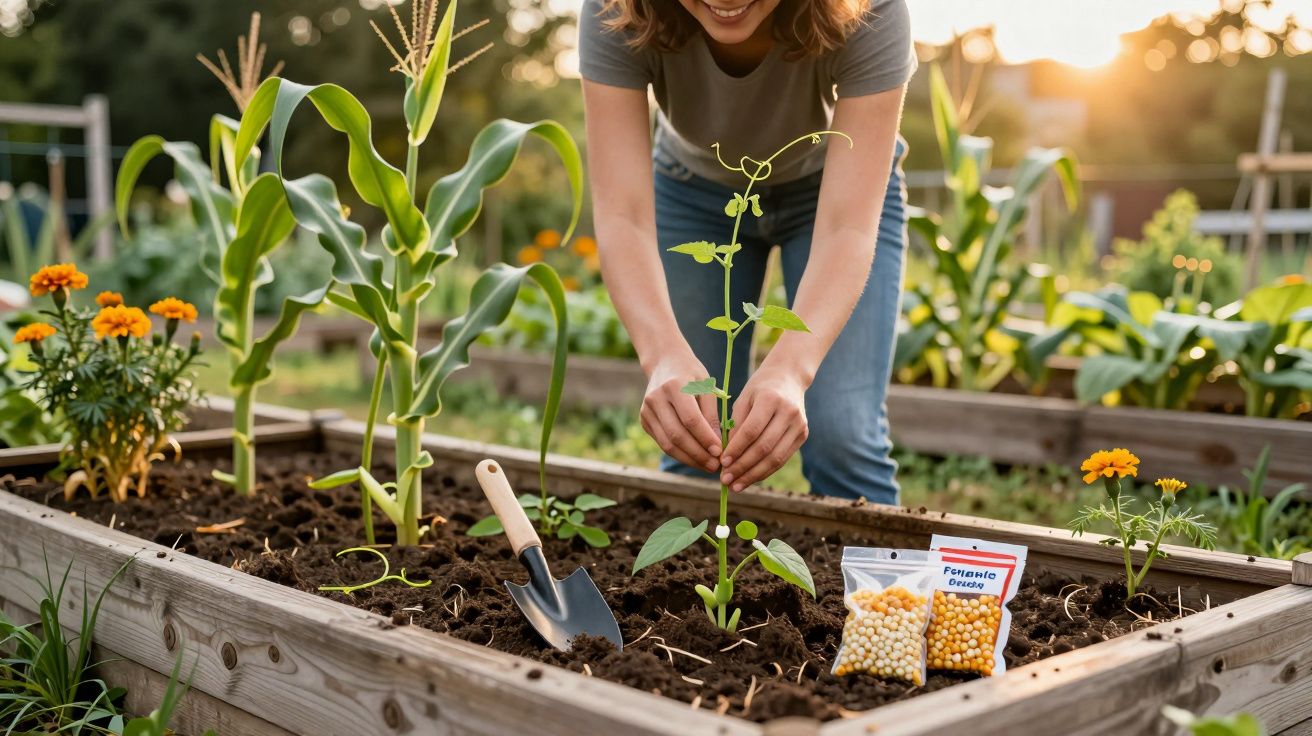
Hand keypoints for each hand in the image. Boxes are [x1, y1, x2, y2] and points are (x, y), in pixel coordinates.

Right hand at [640, 354, 721, 472]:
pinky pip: (662, 443)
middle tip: (715, 466)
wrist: (664, 362)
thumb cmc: (691, 374)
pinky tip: (694, 459)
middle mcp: (656, 399)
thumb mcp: (706, 386)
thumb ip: (711, 415)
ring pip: (667, 444)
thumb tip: (717, 446)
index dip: (705, 438)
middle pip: (677, 435)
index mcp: (674, 386)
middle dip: (698, 454)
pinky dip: (679, 454)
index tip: (720, 452)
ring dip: (689, 459)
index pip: (690, 419)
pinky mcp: (644, 420)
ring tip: (707, 466)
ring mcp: (646, 411)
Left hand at [720, 367, 807, 491]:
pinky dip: (765, 471)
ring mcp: (799, 425)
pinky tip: (750, 478)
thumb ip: (736, 425)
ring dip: (754, 475)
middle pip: (764, 447)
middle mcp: (789, 413)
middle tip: (725, 479)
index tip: (722, 462)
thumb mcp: (743, 399)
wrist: (789, 377)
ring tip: (736, 485)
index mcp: (771, 399)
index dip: (736, 449)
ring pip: (775, 458)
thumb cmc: (760, 388)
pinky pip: (782, 458)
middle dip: (743, 467)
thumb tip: (727, 457)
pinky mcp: (803, 435)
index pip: (751, 431)